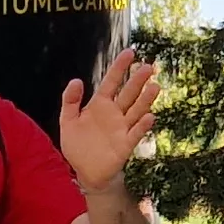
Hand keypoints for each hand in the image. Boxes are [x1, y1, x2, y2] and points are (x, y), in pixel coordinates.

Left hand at [54, 46, 160, 191]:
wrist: (85, 171)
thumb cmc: (77, 144)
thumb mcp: (68, 120)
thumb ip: (70, 100)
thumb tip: (77, 80)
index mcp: (100, 105)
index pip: (111, 82)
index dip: (120, 67)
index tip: (130, 52)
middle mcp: (114, 113)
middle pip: (128, 93)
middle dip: (138, 80)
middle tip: (149, 66)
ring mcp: (122, 128)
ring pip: (137, 110)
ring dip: (146, 99)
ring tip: (155, 86)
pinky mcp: (125, 145)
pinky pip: (135, 133)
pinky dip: (142, 125)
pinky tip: (150, 116)